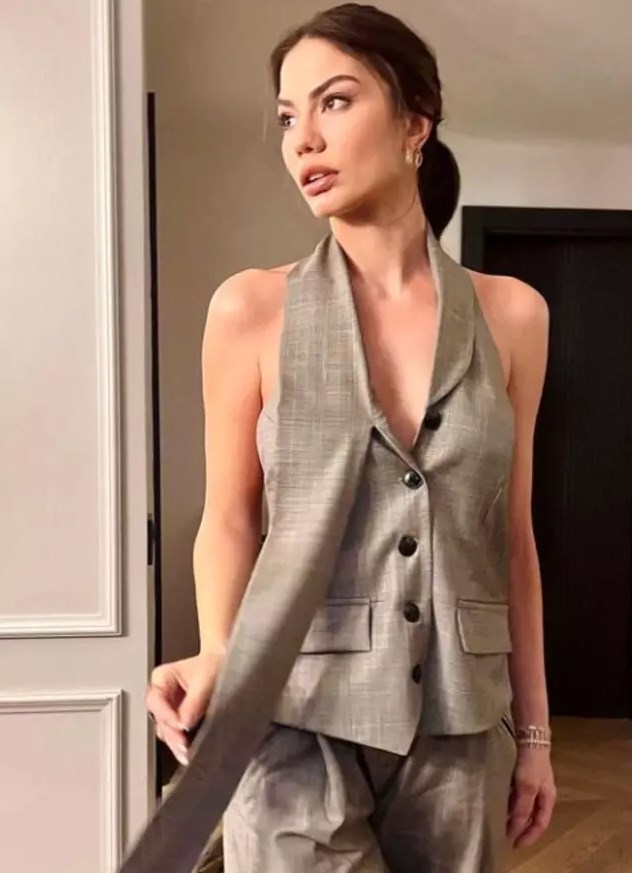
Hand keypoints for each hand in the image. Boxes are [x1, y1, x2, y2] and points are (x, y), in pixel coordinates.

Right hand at [146, 651, 223, 766]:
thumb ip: (194, 701)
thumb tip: (184, 723)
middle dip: (171, 734)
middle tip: (183, 745)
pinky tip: (188, 751)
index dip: (166, 715)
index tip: (180, 725)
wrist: (224, 666)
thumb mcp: (204, 679)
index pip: (155, 700)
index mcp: (162, 678)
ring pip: (165, 731)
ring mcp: (169, 709)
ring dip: (175, 742)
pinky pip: (175, 735)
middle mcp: (162, 695)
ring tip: (186, 751)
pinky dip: (181, 744)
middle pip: (159, 719)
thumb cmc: (213, 665)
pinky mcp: (179, 721)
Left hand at [507, 746, 556, 848]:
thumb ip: (521, 808)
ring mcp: (534, 784)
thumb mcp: (526, 787)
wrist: (530, 737)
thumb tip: (515, 828)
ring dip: (516, 817)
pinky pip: (519, 797)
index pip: (539, 824)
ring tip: (503, 824)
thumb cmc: (531, 763)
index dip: (529, 836)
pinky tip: (502, 805)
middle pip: (534, 818)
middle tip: (507, 838)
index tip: (515, 845)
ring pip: (526, 807)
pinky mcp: (525, 776)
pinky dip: (512, 805)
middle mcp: (543, 794)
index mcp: (547, 798)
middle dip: (522, 829)